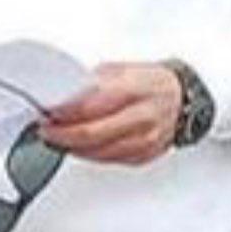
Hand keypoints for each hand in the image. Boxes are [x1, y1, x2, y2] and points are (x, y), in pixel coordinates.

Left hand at [41, 63, 182, 165]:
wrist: (183, 98)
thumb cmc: (151, 82)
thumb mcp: (120, 70)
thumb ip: (92, 83)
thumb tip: (64, 94)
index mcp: (133, 90)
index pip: (89, 107)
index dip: (64, 114)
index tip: (48, 114)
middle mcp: (141, 117)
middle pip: (91, 134)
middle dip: (62, 135)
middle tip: (47, 131)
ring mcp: (144, 140)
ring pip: (97, 152)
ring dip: (73, 147)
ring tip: (58, 139)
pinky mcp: (143, 156)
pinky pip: (108, 160)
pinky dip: (90, 154)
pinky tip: (80, 146)